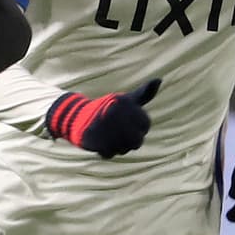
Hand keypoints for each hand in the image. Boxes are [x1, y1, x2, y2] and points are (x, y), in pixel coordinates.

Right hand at [45, 78, 160, 157]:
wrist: (76, 117)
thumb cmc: (106, 109)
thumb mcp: (126, 99)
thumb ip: (144, 93)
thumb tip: (159, 79)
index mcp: (125, 102)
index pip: (146, 125)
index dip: (138, 128)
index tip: (127, 123)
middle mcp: (117, 113)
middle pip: (138, 141)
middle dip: (129, 140)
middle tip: (118, 133)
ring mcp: (107, 128)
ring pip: (125, 150)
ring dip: (118, 147)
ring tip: (108, 137)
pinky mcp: (97, 140)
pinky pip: (111, 154)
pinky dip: (106, 152)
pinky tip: (101, 143)